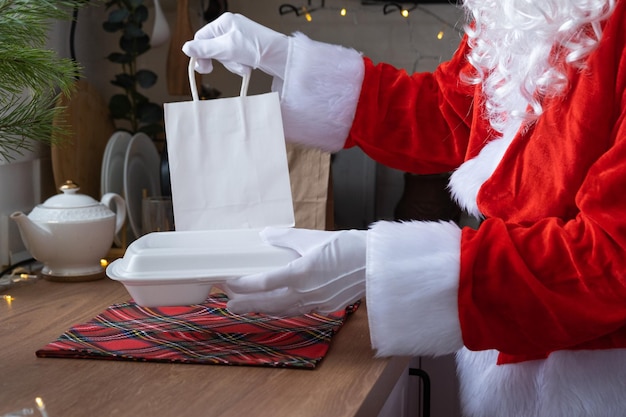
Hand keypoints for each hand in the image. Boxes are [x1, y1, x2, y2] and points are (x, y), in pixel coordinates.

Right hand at [182, 12, 287, 78]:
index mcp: (224, 22)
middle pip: (212, 48)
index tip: (204, 68)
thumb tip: (185, 48)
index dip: (200, 54)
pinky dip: (240, 65)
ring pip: (224, 56)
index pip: (201, 38)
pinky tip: (248, 66)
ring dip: (233, 65)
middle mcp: (230, 27)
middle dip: (222, 60)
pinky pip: (234, 59)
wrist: (279, 56)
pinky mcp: (245, 48)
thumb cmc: (257, 48)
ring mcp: (238, 38)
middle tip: (231, 65)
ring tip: (245, 65)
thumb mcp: (227, 49)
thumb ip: (205, 49)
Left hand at [225, 227, 366, 315]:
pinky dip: (282, 310)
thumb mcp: (314, 237)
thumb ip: (286, 238)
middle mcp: (307, 292)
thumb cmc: (349, 247)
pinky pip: (298, 311)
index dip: (245, 284)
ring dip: (261, 309)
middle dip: (246, 303)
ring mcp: (317, 302)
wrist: (378, 264)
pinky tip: (275, 307)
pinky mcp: (326, 306)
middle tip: (228, 304)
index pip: (265, 282)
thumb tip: (265, 235)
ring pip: (282, 310)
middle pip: (269, 302)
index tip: (230, 281)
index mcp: (302, 273)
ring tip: (245, 308)